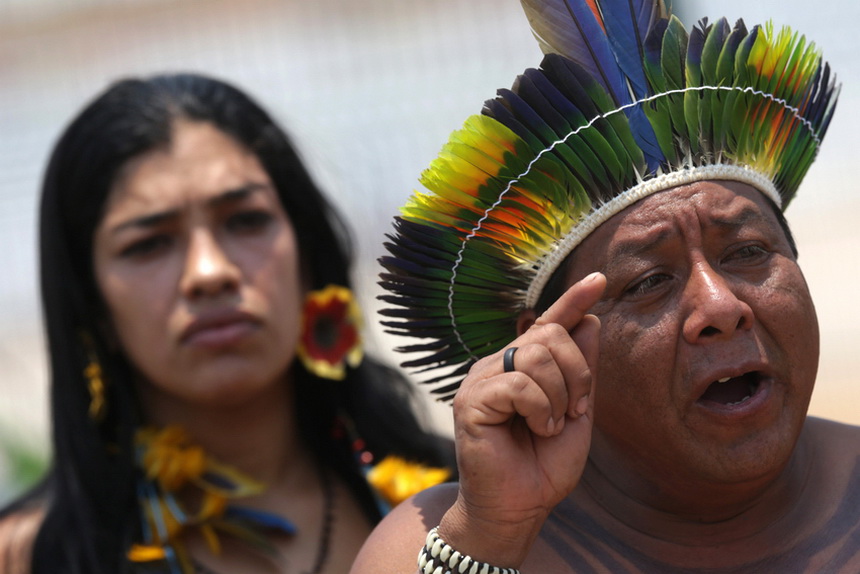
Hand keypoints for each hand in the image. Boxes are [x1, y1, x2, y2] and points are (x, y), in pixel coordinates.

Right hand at [439, 272, 604, 566]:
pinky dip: (541, 410)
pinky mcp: (471, 401)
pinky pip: (519, 384)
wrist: (519, 508)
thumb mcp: (576, 414)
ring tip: (551, 425)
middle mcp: (498, 365)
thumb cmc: (543, 465)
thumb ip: (582, 371)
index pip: (549, 323)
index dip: (573, 300)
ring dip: (560, 396)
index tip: (599, 279)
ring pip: (536, 356)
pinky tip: (535, 430)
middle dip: (578, 373)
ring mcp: (481, 380)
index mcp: (522, 366)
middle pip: (550, 334)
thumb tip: (590, 320)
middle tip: (575, 410)